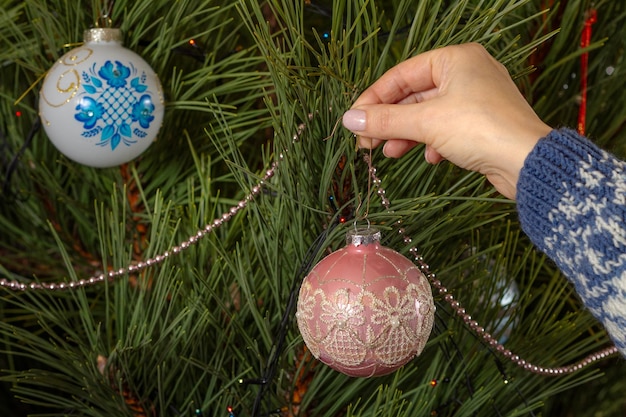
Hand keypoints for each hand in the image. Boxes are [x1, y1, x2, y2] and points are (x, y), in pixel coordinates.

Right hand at [342, 43, 551, 199]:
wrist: (527, 162)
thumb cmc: (482, 129)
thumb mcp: (426, 123)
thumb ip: (386, 120)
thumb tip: (349, 120)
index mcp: (455, 59)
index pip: (402, 75)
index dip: (374, 99)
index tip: (354, 119)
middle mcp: (467, 73)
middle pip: (413, 96)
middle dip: (390, 121)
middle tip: (367, 141)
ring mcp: (476, 98)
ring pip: (428, 114)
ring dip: (406, 134)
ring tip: (390, 153)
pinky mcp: (481, 122)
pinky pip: (446, 127)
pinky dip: (432, 142)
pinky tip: (430, 157)